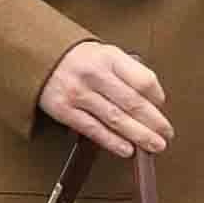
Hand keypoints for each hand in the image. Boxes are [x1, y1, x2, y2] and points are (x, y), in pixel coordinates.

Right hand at [40, 39, 174, 159]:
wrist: (37, 55)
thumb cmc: (76, 58)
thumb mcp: (104, 53)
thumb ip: (127, 72)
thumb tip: (152, 99)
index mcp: (109, 57)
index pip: (142, 79)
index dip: (157, 96)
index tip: (162, 106)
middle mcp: (94, 74)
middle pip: (133, 102)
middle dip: (154, 122)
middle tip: (166, 134)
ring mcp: (78, 93)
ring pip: (116, 119)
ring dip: (139, 136)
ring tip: (155, 146)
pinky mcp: (64, 110)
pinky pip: (93, 130)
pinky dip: (113, 142)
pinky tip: (127, 149)